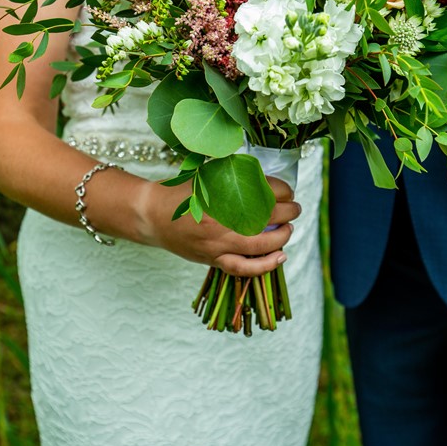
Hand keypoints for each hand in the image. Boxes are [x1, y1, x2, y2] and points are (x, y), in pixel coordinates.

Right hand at [134, 176, 301, 277]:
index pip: (262, 191)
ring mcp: (216, 244)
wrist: (151, 215)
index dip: (281, 190)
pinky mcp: (213, 259)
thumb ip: (232, 177)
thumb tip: (264, 180)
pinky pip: (243, 268)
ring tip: (289, 229)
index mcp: (219, 195)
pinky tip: (281, 256)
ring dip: (282, 237)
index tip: (287, 190)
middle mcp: (220, 221)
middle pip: (266, 218)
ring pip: (259, 245)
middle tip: (295, 207)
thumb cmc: (179, 193)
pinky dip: (264, 265)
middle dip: (288, 212)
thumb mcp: (206, 177)